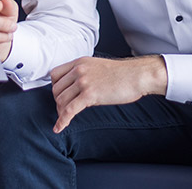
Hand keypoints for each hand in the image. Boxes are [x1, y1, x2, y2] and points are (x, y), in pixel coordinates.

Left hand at [50, 56, 167, 132]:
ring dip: (61, 112)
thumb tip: (75, 88)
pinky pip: (69, 110)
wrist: (137, 75)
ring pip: (61, 100)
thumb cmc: (122, 74)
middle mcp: (79, 70)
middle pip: (55, 89)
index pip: (55, 74)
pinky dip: (62, 121)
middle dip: (58, 102)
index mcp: (80, 62)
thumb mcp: (97, 67)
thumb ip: (84, 73)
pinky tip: (60, 128)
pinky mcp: (89, 94)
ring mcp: (83, 82)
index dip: (55, 87)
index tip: (60, 96)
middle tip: (65, 110)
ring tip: (65, 118)